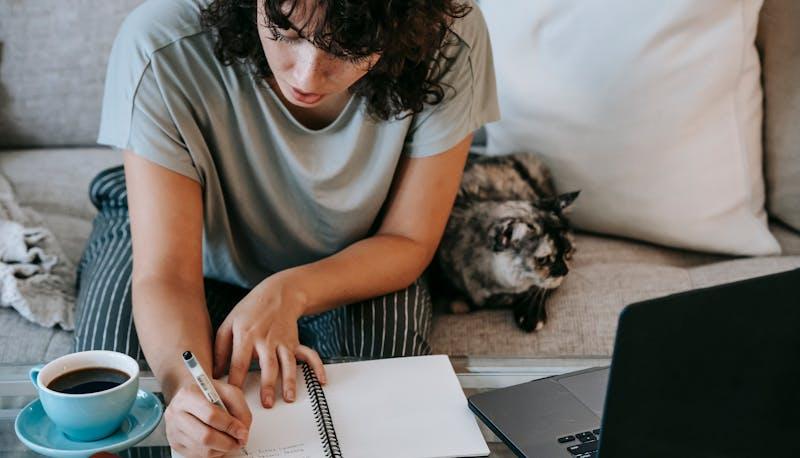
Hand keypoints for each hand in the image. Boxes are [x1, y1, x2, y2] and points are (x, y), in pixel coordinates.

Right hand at [164, 378, 251, 457]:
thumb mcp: (228, 392)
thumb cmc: (209, 394)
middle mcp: (176, 412)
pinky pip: (197, 456)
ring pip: (202, 450)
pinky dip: (213, 453)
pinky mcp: (175, 443)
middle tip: (239, 441)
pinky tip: (218, 443)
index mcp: (189, 395)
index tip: (242, 432)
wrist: (190, 397)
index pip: (210, 415)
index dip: (230, 426)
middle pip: (205, 437)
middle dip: (228, 442)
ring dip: (222, 449)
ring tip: (230, 441)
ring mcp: (173, 429)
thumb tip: (243, 431)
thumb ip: (240, 409)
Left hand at [213, 275, 326, 407]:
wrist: (278, 294)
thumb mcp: (229, 324)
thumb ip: (220, 348)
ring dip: (290, 381)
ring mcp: (282, 341)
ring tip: (289, 398)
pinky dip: (316, 367)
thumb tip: (214, 372)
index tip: (232, 397)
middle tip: (267, 403)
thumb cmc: (251, 310)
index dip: (235, 380)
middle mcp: (265, 339)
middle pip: (267, 365)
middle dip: (268, 385)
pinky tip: (320, 380)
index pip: (239, 362)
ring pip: (288, 363)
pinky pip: (308, 355)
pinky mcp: (294, 342)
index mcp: (246, 335)